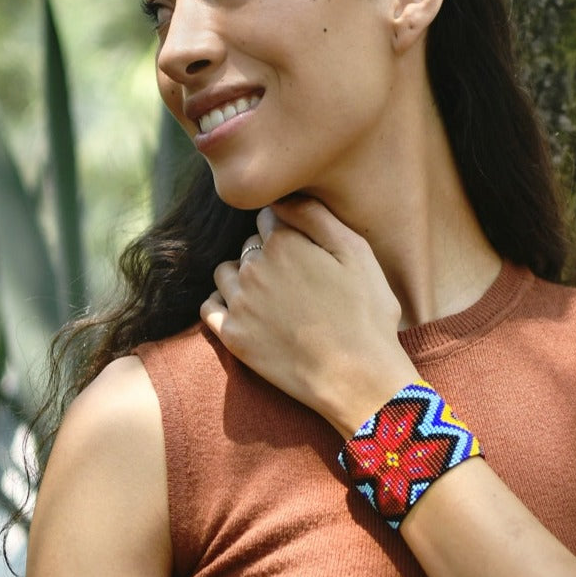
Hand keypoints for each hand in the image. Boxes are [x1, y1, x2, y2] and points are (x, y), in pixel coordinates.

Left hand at [200, 196, 419, 433]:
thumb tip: (284, 198)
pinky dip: (221, 304)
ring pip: (226, 273)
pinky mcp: (233, 336)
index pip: (269, 217)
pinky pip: (209, 308)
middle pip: (248, 246)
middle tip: (294, 281)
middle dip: (266, 255)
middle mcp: (253, 267)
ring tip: (270, 298)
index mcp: (284, 242)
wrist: (356, 378)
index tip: (304, 251)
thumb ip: (316, 216)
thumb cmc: (366, 315)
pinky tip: (243, 312)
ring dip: (242, 278)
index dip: (288, 232)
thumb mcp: (357, 253)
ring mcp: (239, 303)